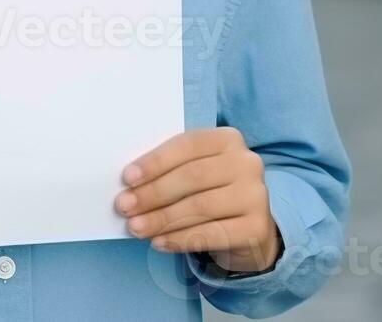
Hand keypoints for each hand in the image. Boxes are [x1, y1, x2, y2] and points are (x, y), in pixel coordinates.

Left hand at [114, 127, 279, 273]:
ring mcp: (256, 195)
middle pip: (192, 176)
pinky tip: (159, 243)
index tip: (127, 178)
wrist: (249, 229)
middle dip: (153, 192)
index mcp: (228, 139)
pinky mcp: (257, 227)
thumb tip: (129, 184)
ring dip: (162, 219)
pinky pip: (211, 233)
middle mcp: (247, 163)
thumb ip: (170, 170)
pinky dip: (180, 239)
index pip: (187, 145)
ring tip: (136, 228)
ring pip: (200, 206)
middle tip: (124, 206)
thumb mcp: (195, 172)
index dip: (156, 161)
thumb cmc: (211, 192)